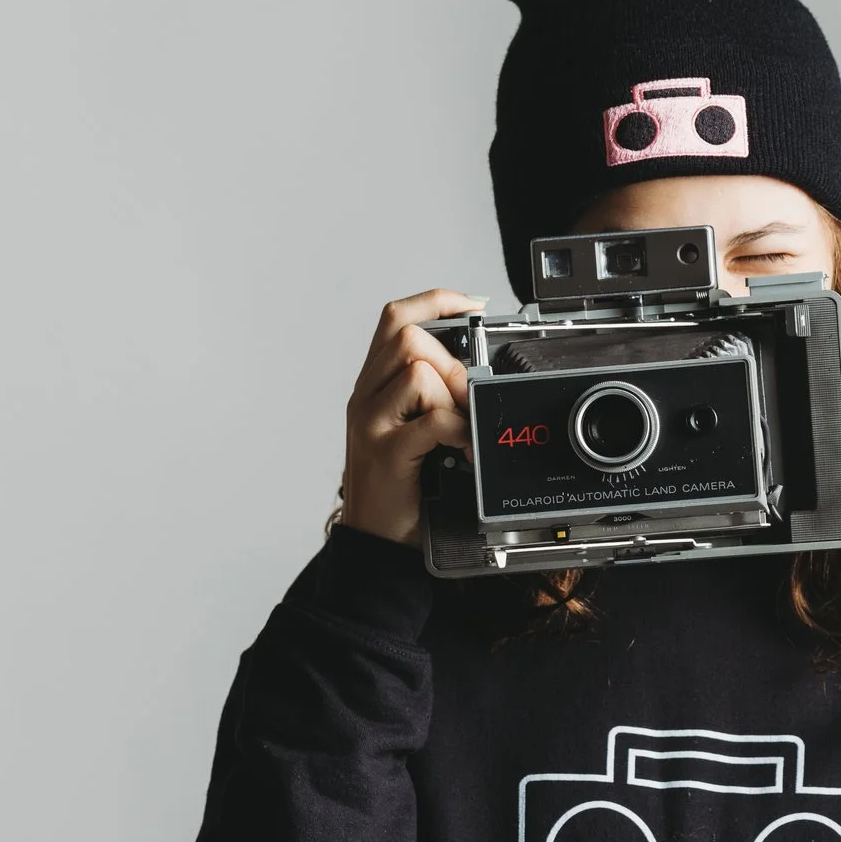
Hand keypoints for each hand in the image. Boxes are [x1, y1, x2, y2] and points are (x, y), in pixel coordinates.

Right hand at [338, 288, 486, 544]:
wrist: (374, 539)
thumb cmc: (399, 486)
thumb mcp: (409, 429)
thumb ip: (431, 396)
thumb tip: (476, 371)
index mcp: (372, 385)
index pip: (396, 319)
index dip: (436, 302)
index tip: (473, 306)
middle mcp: (365, 398)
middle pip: (407, 338)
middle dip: (450, 362)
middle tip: (465, 399)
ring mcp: (371, 424)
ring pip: (418, 372)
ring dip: (452, 398)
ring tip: (461, 430)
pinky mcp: (387, 454)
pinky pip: (432, 420)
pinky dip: (458, 432)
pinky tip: (463, 450)